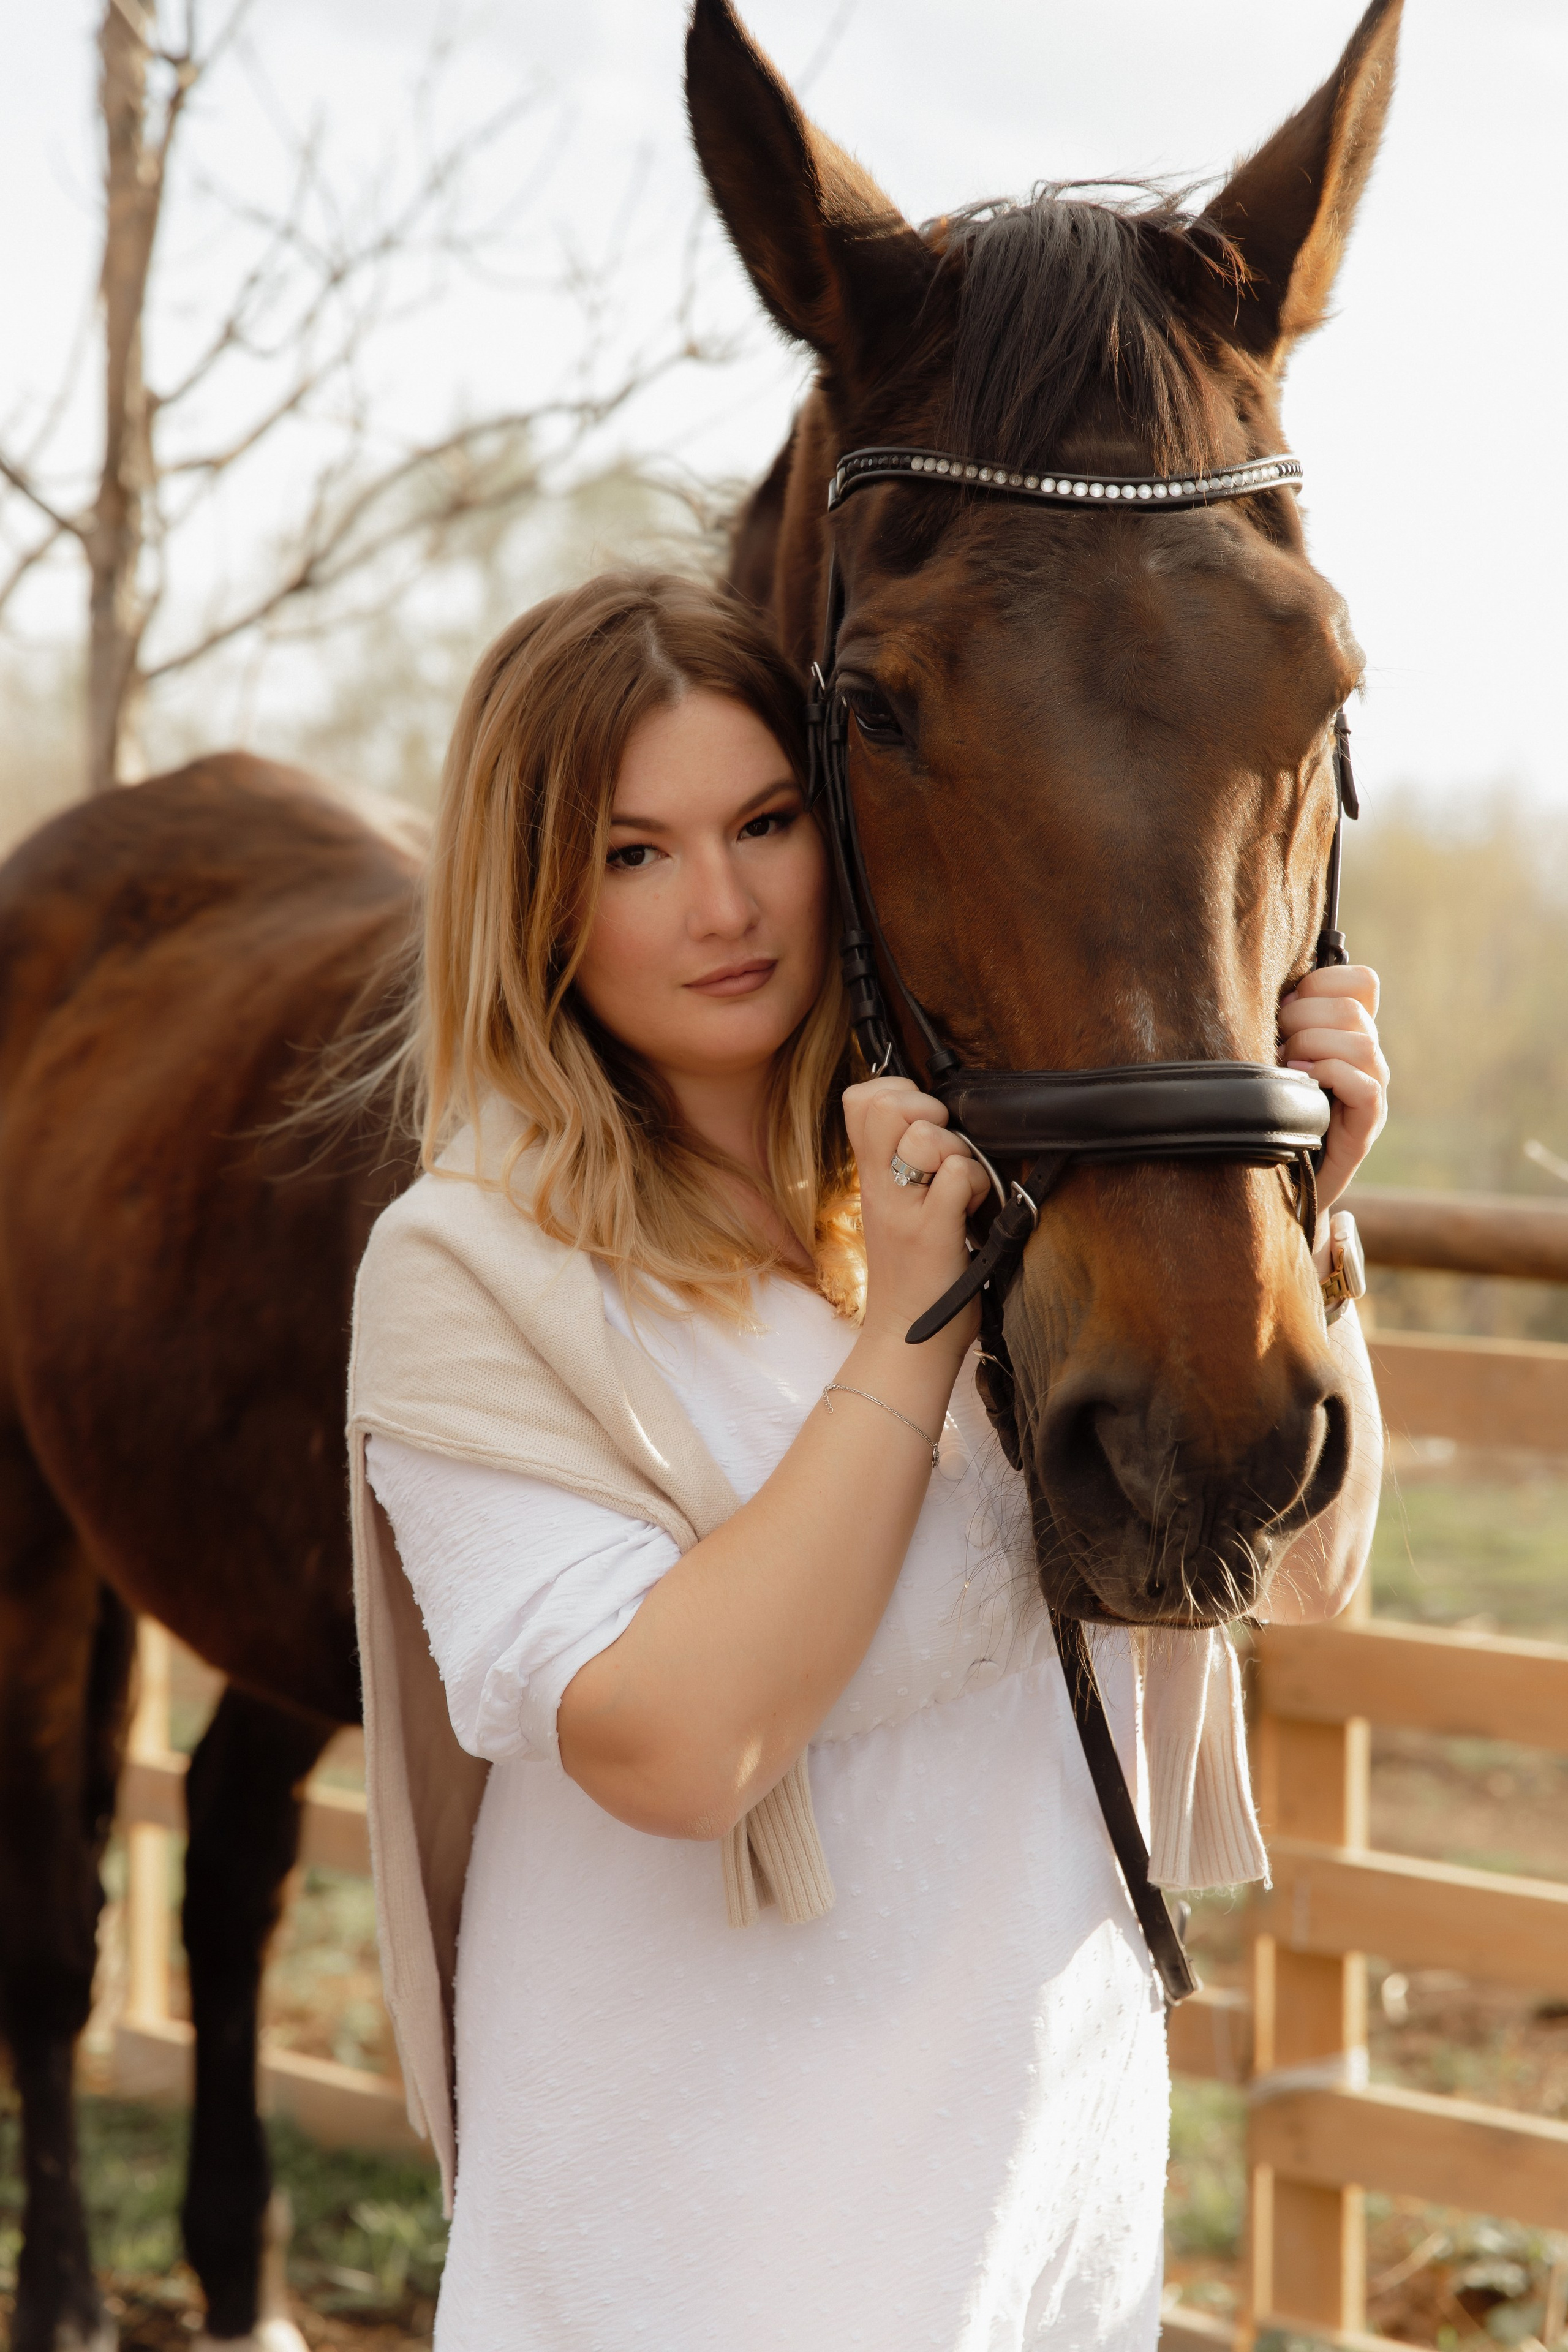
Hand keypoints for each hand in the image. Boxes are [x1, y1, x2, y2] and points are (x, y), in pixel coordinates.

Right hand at [842, 1076, 990, 1352]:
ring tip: (959, 1187)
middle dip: (924, 1108)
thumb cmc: (911, 1273)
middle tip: (939, 1148)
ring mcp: (904, 1209)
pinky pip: (960, 1175)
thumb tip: (930, 1122)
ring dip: (957, 1152)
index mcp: (870, 1175)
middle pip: (884, 1102)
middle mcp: (880, 1186)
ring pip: (927, 1136)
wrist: (906, 1338)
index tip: (920, 1125)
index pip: (861, 1097)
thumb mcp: (892, 1207)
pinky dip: (977, 1185)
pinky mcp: (933, 1233)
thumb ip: (902, 1163)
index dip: (897, 1092)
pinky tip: (972, 1210)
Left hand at [1277, 964, 1388, 1239]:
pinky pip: (1365, 1086)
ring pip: (1361, 1044)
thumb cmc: (1271, 1110)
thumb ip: (1280, 1020)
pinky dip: (1331, 1076)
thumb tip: (1269, 988)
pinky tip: (1305, 1084)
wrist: (1281, 1178)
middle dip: (1303, 1017)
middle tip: (1277, 1043)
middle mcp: (1368, 1055)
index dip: (1324, 981)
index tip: (1287, 1003)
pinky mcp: (1368, 1121)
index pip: (1363, 981)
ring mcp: (1373, 1088)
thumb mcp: (1272, 1056)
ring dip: (1313, 1047)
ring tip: (1288, 1067)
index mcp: (1348, 1030)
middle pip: (1352, 1009)